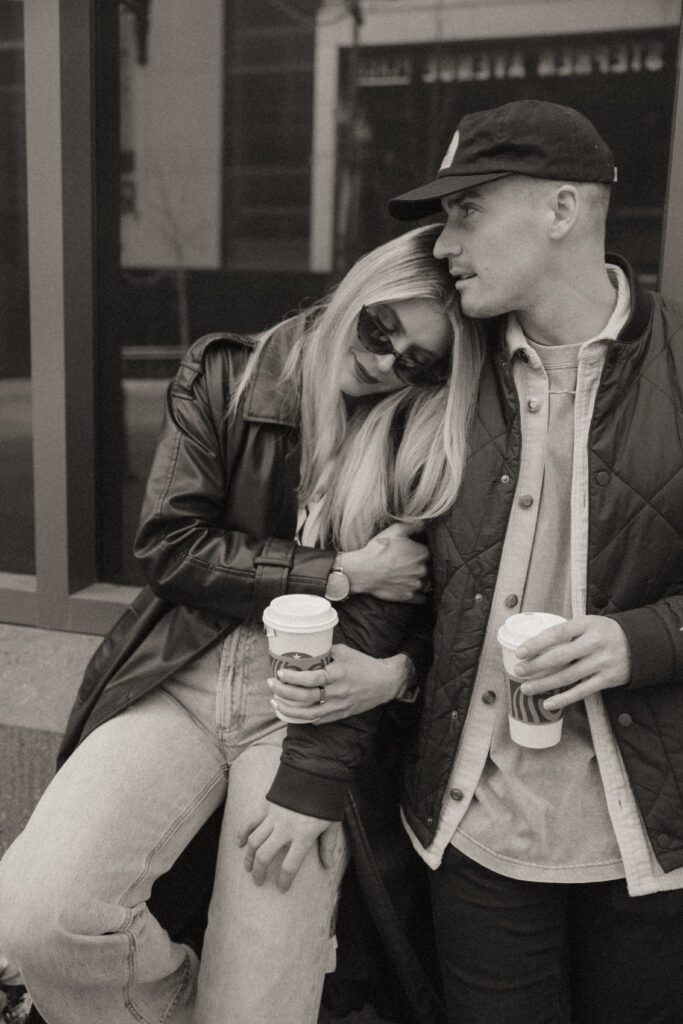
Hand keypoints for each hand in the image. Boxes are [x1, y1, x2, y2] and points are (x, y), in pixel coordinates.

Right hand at [237, 802, 341, 891]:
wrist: (315, 771)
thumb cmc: (326, 800)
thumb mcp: (332, 824)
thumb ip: (328, 846)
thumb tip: (327, 865)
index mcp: (304, 836)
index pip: (290, 866)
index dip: (284, 881)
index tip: (282, 888)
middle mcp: (285, 828)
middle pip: (265, 856)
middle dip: (259, 871)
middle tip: (258, 880)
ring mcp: (273, 816)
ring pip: (254, 841)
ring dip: (249, 856)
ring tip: (248, 867)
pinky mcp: (266, 805)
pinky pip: (250, 821)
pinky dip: (242, 833)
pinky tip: (239, 844)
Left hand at [269, 644, 409, 722]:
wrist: (384, 683)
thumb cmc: (363, 664)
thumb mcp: (344, 652)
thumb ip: (324, 652)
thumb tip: (302, 650)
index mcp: (339, 674)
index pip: (312, 679)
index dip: (294, 678)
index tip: (281, 673)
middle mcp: (338, 692)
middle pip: (306, 698)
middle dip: (284, 692)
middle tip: (272, 684)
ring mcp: (338, 706)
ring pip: (308, 714)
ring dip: (288, 709)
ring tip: (275, 701)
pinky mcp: (339, 715)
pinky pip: (317, 720)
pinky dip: (300, 718)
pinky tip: (289, 712)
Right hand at [343, 522, 429, 602]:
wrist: (363, 570)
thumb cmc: (378, 549)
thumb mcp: (395, 531)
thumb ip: (413, 525)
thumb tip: (425, 522)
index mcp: (422, 553)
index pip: (431, 553)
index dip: (423, 552)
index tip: (416, 553)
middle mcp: (422, 570)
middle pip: (430, 569)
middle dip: (424, 567)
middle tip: (412, 565)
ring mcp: (416, 584)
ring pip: (428, 583)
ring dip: (423, 581)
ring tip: (414, 578)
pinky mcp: (408, 596)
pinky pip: (422, 598)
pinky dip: (420, 595)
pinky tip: (415, 590)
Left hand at [514, 615, 630, 710]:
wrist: (641, 644)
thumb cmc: (604, 632)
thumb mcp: (588, 623)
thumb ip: (567, 633)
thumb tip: (535, 645)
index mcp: (586, 625)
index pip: (556, 633)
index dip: (536, 643)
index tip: (519, 652)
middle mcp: (593, 643)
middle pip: (559, 657)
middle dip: (535, 666)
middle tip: (519, 671)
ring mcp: (601, 662)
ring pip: (567, 676)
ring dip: (544, 684)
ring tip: (526, 688)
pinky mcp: (607, 679)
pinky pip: (582, 691)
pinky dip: (564, 699)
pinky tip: (548, 703)